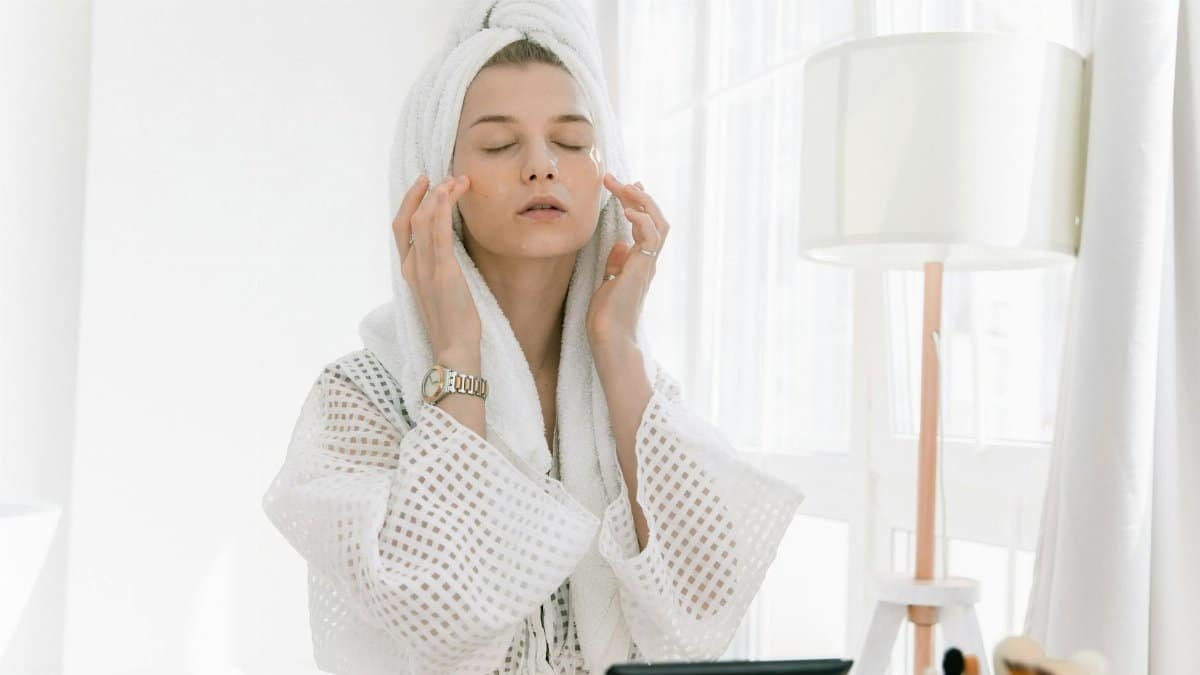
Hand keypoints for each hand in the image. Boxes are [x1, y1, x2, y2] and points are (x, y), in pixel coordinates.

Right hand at [392, 174, 481, 356]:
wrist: (454, 350)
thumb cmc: (453, 324)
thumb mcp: (442, 291)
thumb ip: (439, 269)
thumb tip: (449, 252)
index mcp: (409, 271)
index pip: (402, 228)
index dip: (411, 202)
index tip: (426, 184)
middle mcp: (412, 267)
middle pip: (408, 218)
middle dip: (425, 193)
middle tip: (446, 176)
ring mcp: (425, 269)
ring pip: (423, 221)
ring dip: (439, 196)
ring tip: (457, 181)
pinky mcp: (442, 273)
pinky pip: (437, 234)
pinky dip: (441, 210)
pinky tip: (450, 194)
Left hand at [586, 173, 670, 351]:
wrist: (608, 337)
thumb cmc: (607, 316)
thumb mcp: (608, 282)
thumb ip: (616, 263)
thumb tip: (620, 244)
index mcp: (641, 262)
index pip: (648, 225)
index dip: (639, 202)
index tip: (625, 184)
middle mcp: (648, 260)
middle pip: (656, 218)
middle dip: (638, 194)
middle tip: (615, 179)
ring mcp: (647, 264)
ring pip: (658, 222)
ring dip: (641, 200)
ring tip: (624, 186)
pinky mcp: (642, 268)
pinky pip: (651, 236)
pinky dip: (641, 219)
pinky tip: (626, 209)